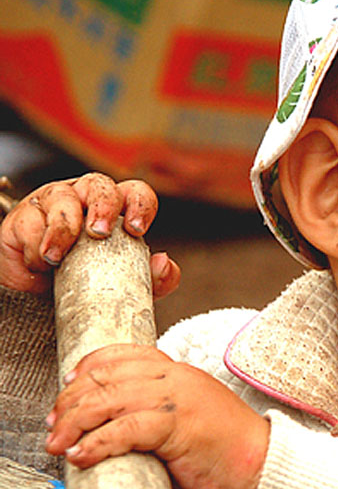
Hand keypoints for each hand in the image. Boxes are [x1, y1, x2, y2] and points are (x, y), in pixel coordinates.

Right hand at [0, 172, 178, 295]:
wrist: (40, 303)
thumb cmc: (86, 283)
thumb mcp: (123, 285)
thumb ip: (151, 278)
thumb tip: (164, 264)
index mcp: (116, 210)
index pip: (136, 193)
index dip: (140, 204)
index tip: (137, 229)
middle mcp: (86, 200)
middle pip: (100, 184)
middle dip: (103, 206)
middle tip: (100, 233)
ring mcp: (53, 205)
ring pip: (62, 197)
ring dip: (64, 226)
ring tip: (59, 257)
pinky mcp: (23, 218)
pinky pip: (31, 221)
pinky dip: (37, 244)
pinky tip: (41, 263)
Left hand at [45, 344, 269, 488]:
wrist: (263, 466)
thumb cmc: (225, 452)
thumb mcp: (185, 423)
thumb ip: (151, 418)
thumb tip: (110, 433)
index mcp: (179, 372)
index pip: (124, 354)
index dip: (89, 367)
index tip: (67, 388)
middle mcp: (177, 378)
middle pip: (108, 376)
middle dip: (71, 400)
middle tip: (55, 425)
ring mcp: (178, 399)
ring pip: (110, 399)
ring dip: (75, 422)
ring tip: (59, 443)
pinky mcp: (179, 426)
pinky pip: (127, 428)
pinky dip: (97, 443)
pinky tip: (82, 456)